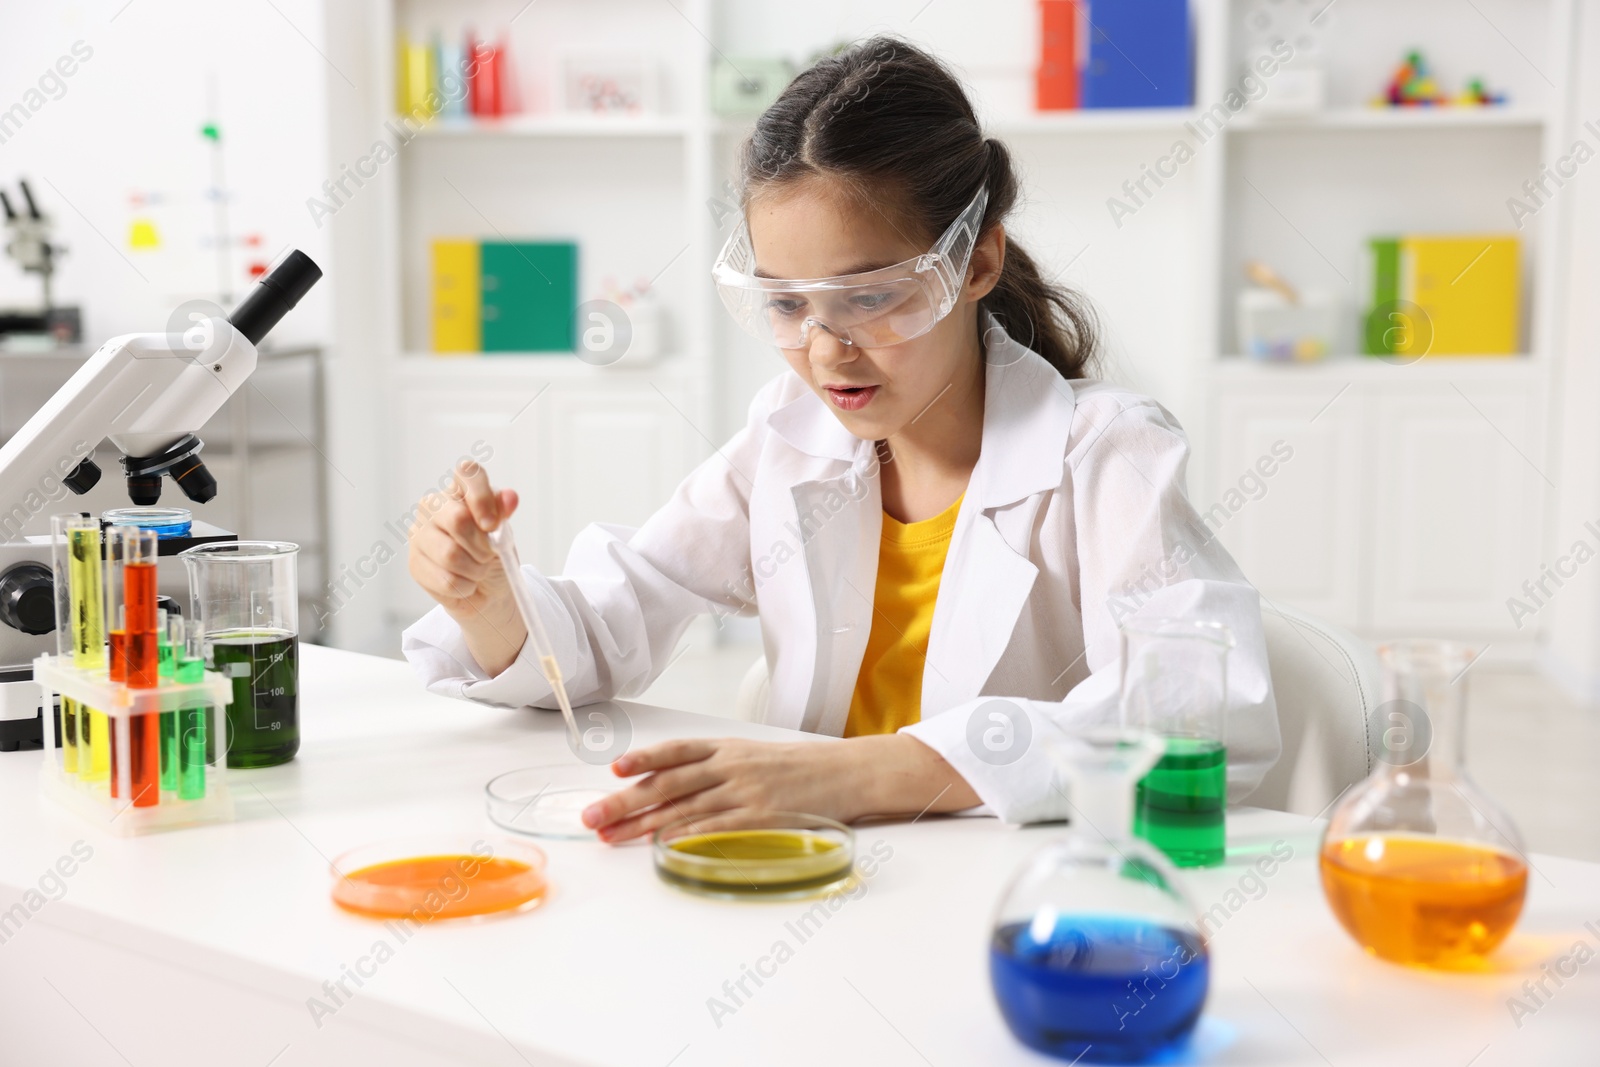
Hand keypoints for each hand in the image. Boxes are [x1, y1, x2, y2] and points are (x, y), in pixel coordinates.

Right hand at [407, 459, 525, 674]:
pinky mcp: (414, 563)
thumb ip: (502, 513)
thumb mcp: (504, 531)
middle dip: (482, 545)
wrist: (487, 589)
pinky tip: (465, 582)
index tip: (492, 525)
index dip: (481, 497)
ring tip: (478, 570)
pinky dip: (465, 586)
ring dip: (475, 569)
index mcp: (458, 489)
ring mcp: (419, 534)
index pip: (467, 473)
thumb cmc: (493, 554)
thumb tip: (510, 498)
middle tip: (489, 554)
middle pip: (457, 519)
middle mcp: (433, 506)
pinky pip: (447, 580)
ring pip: (451, 555)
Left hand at [582, 734, 980, 842]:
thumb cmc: (804, 768)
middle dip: (624, 802)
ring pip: (683, 809)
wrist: (851, 772)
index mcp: (729, 747)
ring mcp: (746, 791)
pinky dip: (686, 838)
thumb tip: (679, 785)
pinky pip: (716, 829)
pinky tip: (662, 848)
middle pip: (667, 783)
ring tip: (612, 838)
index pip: (676, 751)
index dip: (642, 759)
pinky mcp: (762, 817)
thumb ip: (720, 768)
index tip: (612, 770)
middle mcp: (732, 765)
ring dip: (642, 826)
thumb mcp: (758, 756)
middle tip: (591, 816)